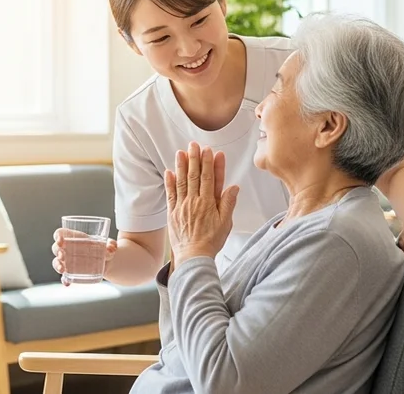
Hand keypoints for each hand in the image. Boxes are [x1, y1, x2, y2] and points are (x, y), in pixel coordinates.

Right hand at [51, 229, 117, 285]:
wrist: (106, 261)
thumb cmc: (103, 248)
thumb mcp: (108, 245)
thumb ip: (111, 245)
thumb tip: (111, 248)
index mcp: (73, 237)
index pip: (60, 233)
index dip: (57, 236)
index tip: (60, 239)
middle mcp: (67, 249)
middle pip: (56, 248)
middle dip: (57, 251)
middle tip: (62, 255)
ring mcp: (67, 261)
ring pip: (56, 262)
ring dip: (57, 265)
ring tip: (62, 269)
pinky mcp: (71, 272)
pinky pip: (64, 276)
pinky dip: (64, 280)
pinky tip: (67, 283)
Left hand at [165, 142, 239, 260]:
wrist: (193, 257)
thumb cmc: (211, 242)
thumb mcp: (226, 223)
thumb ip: (228, 204)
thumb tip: (233, 186)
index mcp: (208, 203)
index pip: (209, 178)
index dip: (210, 163)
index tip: (210, 151)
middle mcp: (194, 202)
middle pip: (195, 176)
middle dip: (195, 159)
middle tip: (194, 144)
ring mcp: (182, 206)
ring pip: (182, 182)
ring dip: (181, 166)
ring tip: (181, 152)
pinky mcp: (172, 213)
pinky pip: (170, 194)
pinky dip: (170, 182)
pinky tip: (169, 171)